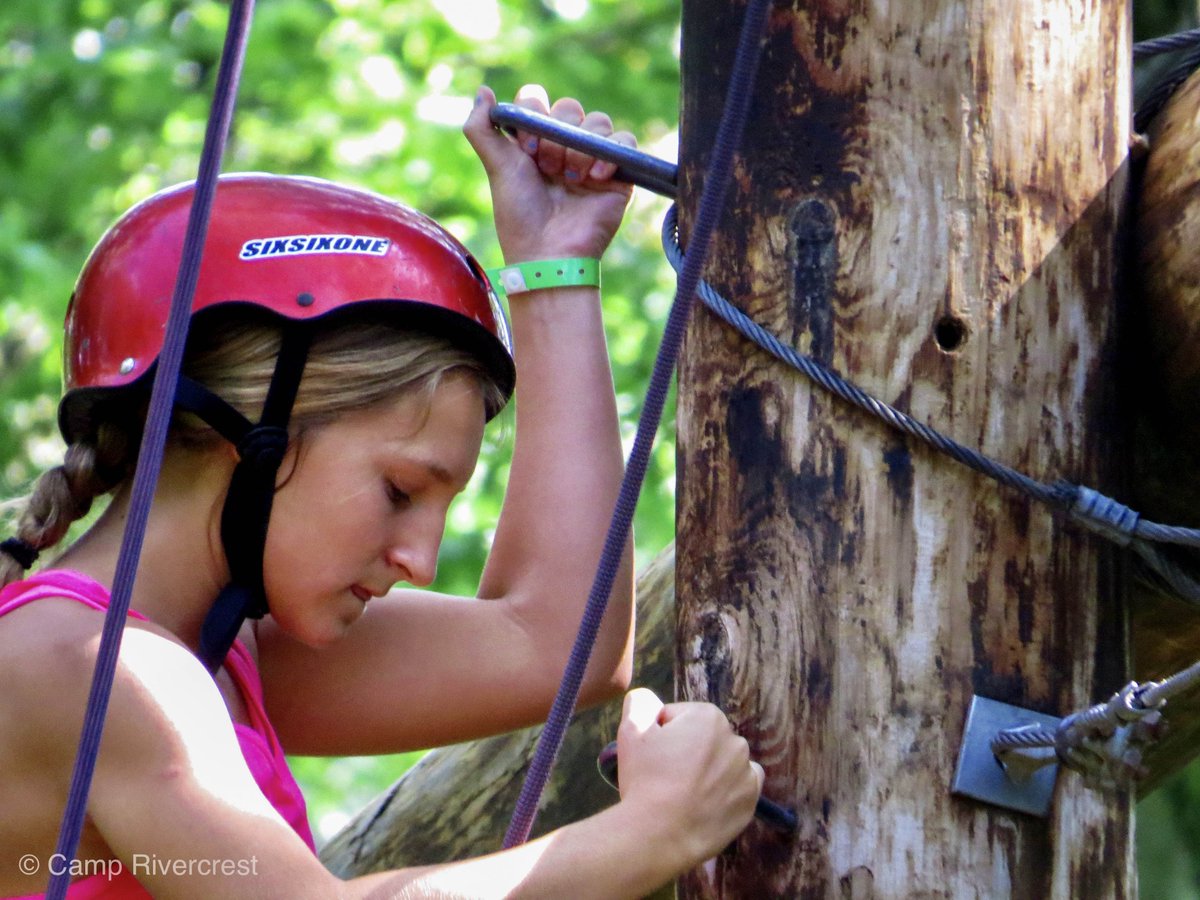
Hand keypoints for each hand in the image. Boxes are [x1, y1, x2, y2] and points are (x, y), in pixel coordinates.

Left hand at [463, 84, 635, 262]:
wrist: (549, 253)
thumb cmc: (520, 215)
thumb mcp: (496, 167)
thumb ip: (481, 128)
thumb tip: (482, 90)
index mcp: (535, 141)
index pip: (538, 101)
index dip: (533, 113)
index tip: (525, 147)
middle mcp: (565, 146)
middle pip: (570, 107)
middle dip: (557, 134)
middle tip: (548, 168)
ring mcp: (593, 159)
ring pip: (599, 121)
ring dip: (580, 147)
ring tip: (571, 179)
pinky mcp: (618, 175)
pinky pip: (625, 142)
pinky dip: (609, 153)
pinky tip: (594, 177)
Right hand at [614, 688, 763, 867]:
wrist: (659, 835)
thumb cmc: (645, 780)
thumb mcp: (631, 729)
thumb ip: (641, 702)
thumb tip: (648, 699)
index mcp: (709, 717)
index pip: (678, 719)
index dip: (659, 736)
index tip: (652, 757)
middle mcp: (735, 740)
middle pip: (702, 740)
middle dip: (686, 752)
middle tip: (664, 777)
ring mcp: (746, 773)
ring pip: (720, 764)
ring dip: (706, 771)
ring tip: (682, 794)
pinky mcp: (750, 802)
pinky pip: (736, 789)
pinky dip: (723, 793)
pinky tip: (703, 803)